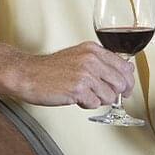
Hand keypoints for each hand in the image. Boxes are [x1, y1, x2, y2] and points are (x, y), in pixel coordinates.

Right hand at [13, 42, 135, 107]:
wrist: (27, 74)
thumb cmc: (51, 69)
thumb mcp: (79, 57)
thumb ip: (101, 62)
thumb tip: (127, 72)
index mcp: (93, 50)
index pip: (125, 66)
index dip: (127, 81)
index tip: (125, 89)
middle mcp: (91, 59)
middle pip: (121, 83)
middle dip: (114, 93)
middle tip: (100, 95)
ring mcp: (85, 74)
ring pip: (110, 96)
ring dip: (98, 99)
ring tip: (83, 94)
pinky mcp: (78, 89)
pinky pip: (95, 104)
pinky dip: (86, 104)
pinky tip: (75, 97)